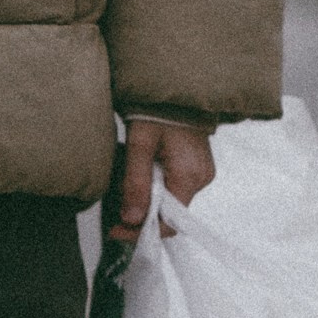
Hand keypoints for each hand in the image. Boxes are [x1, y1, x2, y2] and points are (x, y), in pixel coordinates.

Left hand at [111, 117, 214, 242]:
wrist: (174, 88)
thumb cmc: (157, 110)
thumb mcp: (139, 145)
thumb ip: (135, 183)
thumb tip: (131, 219)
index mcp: (189, 175)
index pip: (169, 221)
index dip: (142, 230)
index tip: (117, 230)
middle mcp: (201, 178)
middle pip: (169, 214)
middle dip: (142, 215)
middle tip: (116, 210)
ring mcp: (202, 173)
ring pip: (171, 202)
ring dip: (148, 201)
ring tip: (127, 187)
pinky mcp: (197, 167)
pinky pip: (175, 188)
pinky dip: (156, 189)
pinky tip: (142, 176)